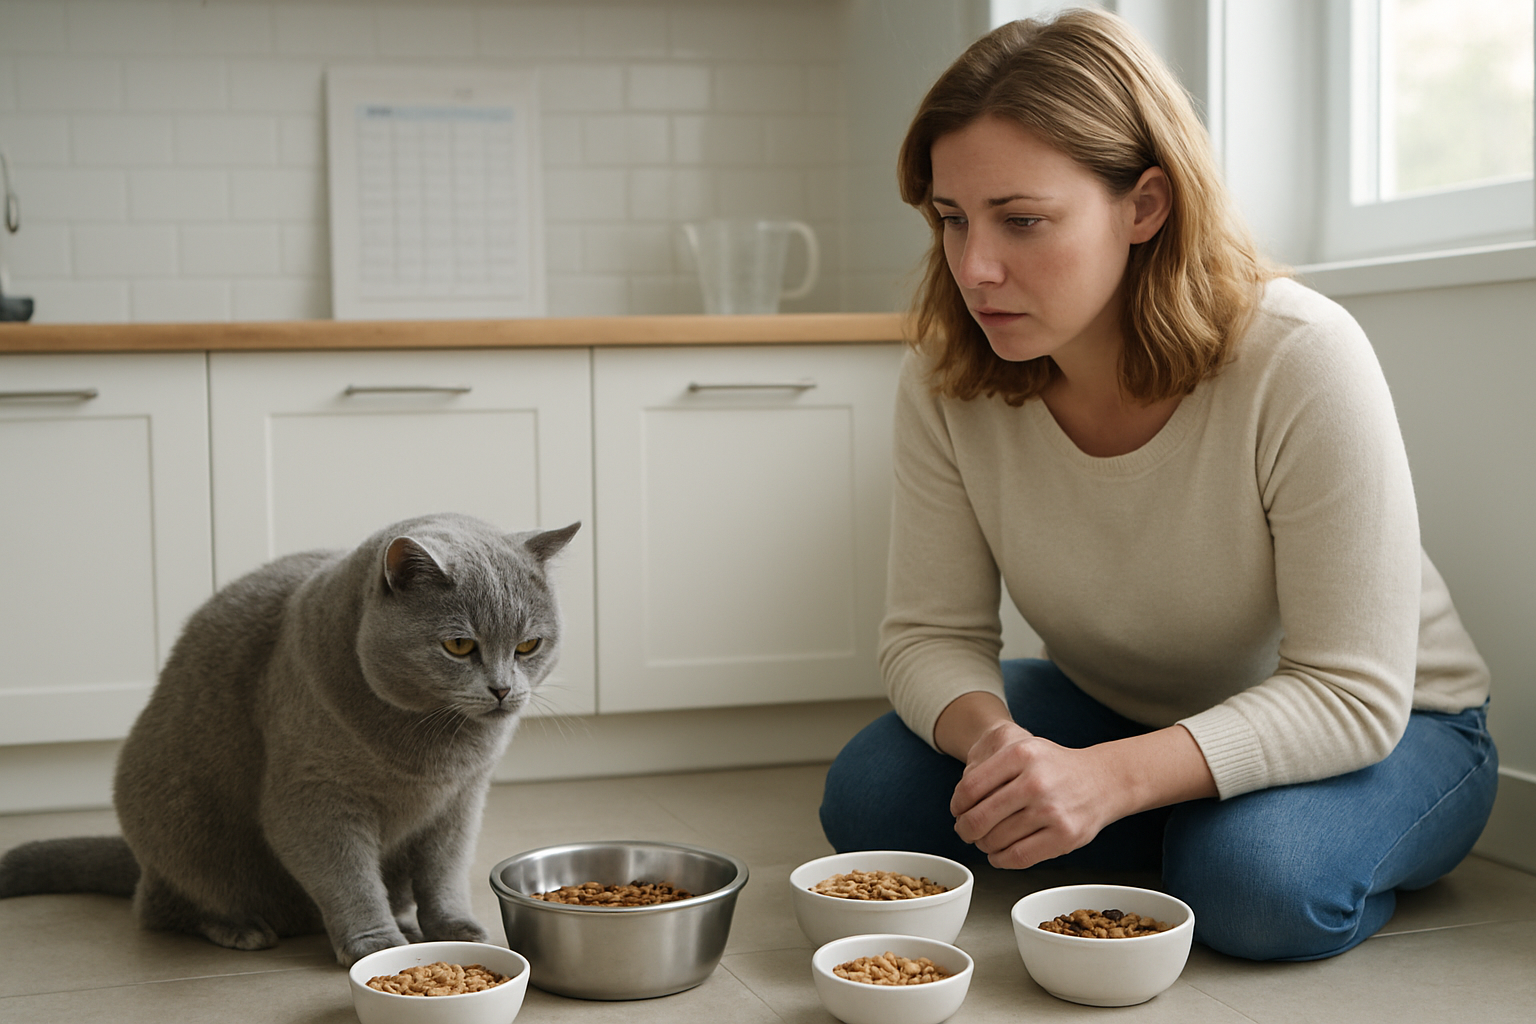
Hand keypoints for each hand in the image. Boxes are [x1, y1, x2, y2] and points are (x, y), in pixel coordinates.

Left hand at [950, 720, 1123, 869]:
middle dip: (965, 829)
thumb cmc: (1053, 767)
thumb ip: (988, 768)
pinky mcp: (1065, 836)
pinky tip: (999, 854)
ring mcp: (1052, 810)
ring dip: (984, 845)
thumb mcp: (1022, 749)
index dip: (957, 805)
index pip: (969, 788)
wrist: (1102, 780)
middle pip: (979, 818)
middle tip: (966, 831)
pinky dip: (1001, 860)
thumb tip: (959, 804)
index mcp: (1020, 753)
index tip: (958, 811)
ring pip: (996, 840)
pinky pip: (1018, 857)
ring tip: (986, 840)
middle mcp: (1035, 781)